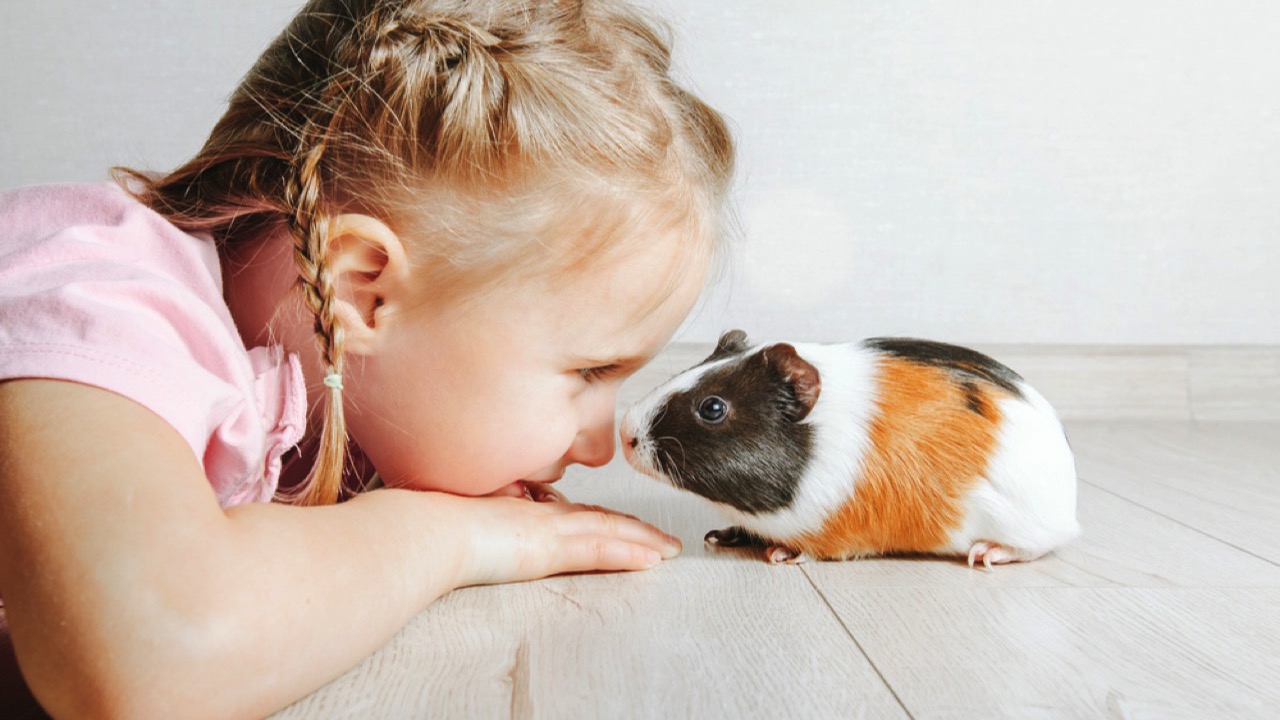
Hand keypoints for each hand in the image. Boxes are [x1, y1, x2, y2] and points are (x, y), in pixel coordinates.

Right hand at [431, 492, 682, 587]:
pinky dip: (630, 551)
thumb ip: (491, 521)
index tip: (625, 526)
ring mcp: (549, 528)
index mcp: (525, 511)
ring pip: (609, 530)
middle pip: (600, 518)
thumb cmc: (434, 527)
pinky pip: (600, 547)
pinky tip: (653, 558)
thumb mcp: (469, 520)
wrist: (427, 530)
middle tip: (663, 539)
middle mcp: (542, 514)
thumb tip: (496, 523)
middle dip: (634, 529)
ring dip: (644, 540)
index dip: (605, 519)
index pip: (575, 514)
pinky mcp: (550, 547)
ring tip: (670, 549)